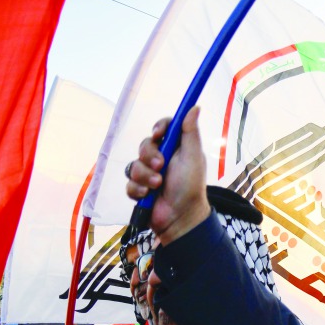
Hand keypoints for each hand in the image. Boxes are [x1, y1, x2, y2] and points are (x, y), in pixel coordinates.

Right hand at [125, 107, 210, 244]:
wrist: (181, 218)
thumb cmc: (191, 188)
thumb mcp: (193, 158)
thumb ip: (191, 133)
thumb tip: (195, 106)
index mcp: (177, 149)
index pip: (163, 128)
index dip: (159, 128)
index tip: (159, 134)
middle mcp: (162, 158)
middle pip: (145, 144)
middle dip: (150, 156)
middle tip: (161, 166)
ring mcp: (149, 173)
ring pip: (134, 164)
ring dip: (145, 175)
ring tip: (157, 186)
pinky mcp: (139, 188)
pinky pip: (129, 182)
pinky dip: (138, 189)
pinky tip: (148, 195)